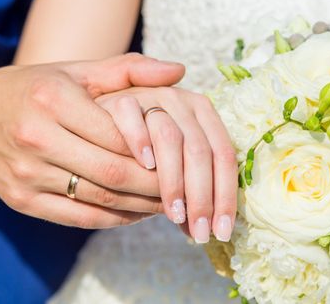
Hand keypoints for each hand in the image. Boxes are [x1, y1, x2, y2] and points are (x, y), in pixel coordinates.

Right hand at [0, 54, 184, 227]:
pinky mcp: (20, 201)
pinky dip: (113, 218)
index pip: (118, 134)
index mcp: (52, 99)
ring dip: (140, 206)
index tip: (183, 157)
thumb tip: (180, 72)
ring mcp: (25, 174)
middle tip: (186, 188)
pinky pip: (78, 218)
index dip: (155, 151)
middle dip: (156, 186)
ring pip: (99, 199)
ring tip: (168, 202)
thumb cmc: (32, 89)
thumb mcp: (74, 70)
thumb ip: (128, 69)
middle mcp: (35, 138)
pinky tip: (135, 212)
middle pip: (112, 173)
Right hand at [97, 87, 237, 242]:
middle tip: (199, 232)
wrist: (104, 112)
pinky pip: (134, 120)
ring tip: (174, 214)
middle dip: (202, 197)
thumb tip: (202, 230)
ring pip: (171, 139)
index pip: (224, 156)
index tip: (222, 231)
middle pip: (201, 151)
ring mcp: (153, 98)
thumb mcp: (173, 160)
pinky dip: (140, 142)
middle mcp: (183, 102)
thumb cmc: (143, 144)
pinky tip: (145, 167)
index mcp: (203, 113)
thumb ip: (189, 186)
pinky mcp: (123, 99)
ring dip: (174, 181)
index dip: (225, 195)